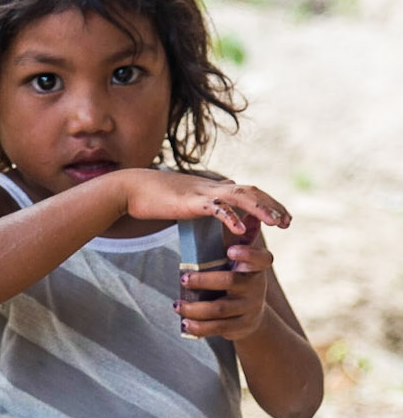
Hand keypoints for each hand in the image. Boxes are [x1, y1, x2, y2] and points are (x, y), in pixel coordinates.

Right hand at [120, 168, 290, 236]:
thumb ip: (200, 205)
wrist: (128, 189)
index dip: (266, 203)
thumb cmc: (151, 198)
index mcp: (212, 189)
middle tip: (289, 222)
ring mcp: (203, 193)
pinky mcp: (190, 202)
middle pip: (251, 192)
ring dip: (261, 210)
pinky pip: (215, 209)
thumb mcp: (182, 201)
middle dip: (272, 206)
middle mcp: (212, 187)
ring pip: (241, 198)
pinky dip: (230, 218)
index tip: (281, 216)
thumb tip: (210, 208)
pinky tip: (241, 230)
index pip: (247, 192)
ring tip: (278, 223)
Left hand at [175, 234, 274, 340]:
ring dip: (195, 308)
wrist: (252, 316)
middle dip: (204, 280)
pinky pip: (217, 327)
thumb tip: (230, 205)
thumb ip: (235, 239)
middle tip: (183, 278)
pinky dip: (199, 327)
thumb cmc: (238, 278)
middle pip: (230, 281)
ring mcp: (248, 308)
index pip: (260, 258)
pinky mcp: (239, 326)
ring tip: (176, 304)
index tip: (231, 250)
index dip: (248, 254)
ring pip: (220, 309)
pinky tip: (184, 323)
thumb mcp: (240, 261)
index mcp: (256, 267)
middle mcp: (255, 287)